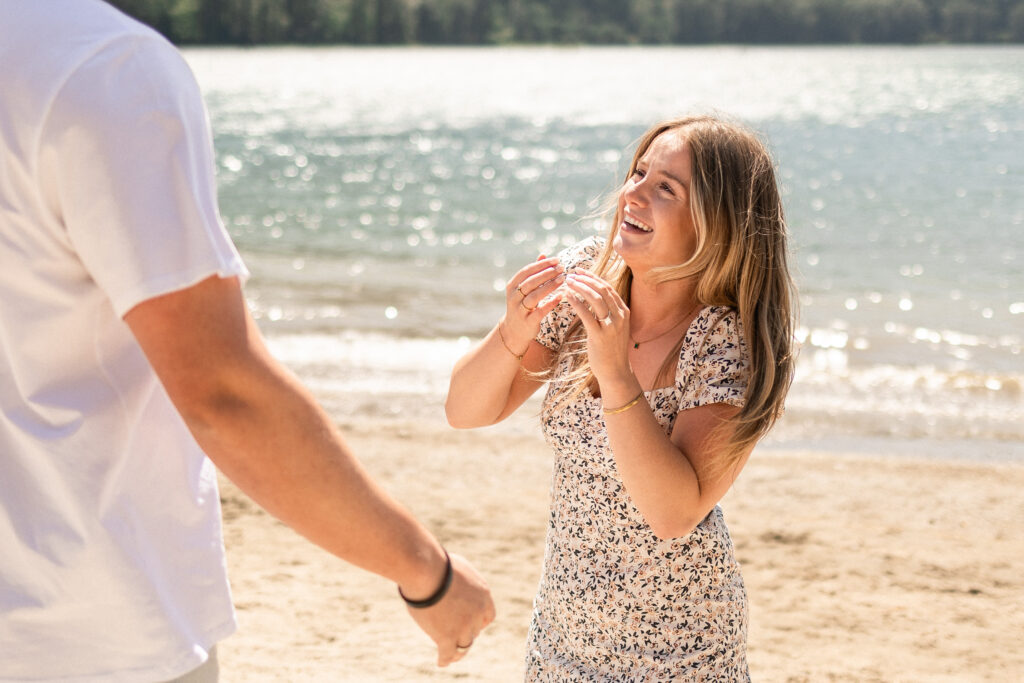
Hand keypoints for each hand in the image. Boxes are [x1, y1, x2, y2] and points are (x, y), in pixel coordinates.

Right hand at [404, 553, 495, 666]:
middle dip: (466, 632)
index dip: (480, 622)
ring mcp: (463, 626)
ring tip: (451, 654)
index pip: (488, 616)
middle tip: (455, 634)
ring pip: (464, 645)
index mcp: (483, 594)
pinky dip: (445, 659)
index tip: (472, 624)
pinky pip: (448, 654)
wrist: (427, 571)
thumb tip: (454, 580)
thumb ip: (461, 580)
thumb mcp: (457, 567)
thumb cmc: (437, 564)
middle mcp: (478, 613)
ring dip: (458, 650)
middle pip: (475, 630)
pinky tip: (441, 662)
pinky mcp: (447, 637)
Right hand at [500, 255, 564, 352]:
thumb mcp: (524, 288)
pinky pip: (540, 311)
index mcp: (512, 286)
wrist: (514, 331)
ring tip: (562, 279)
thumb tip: (543, 254)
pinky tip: (561, 296)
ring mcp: (519, 310)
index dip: (542, 264)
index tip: (556, 260)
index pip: (527, 271)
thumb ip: (534, 272)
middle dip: (547, 273)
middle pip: (531, 282)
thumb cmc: (522, 305)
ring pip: (535, 295)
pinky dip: (550, 303)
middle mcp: (514, 297)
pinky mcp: (528, 321)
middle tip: (562, 268)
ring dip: (549, 286)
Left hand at [563, 271, 634, 388]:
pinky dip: (575, 302)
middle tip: (570, 274)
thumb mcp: (614, 327)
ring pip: (595, 298)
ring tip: (567, 282)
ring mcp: (611, 326)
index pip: (608, 288)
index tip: (579, 271)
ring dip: (580, 287)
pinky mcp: (600, 335)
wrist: (615, 371)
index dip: (593, 277)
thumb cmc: (611, 349)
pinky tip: (566, 297)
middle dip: (585, 279)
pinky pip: (586, 314)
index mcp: (623, 311)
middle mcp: (619, 316)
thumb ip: (608, 312)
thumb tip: (594, 296)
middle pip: (602, 289)